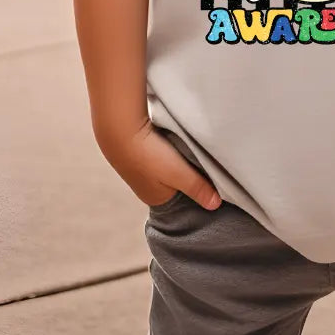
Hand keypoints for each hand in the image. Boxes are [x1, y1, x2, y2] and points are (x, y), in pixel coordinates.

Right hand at [102, 121, 221, 209]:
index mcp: (157, 199)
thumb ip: (199, 189)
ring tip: (192, 152)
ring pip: (171, 168)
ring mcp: (143, 170)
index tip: (213, 181)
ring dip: (181, 161)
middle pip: (178, 185)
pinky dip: (172, 150)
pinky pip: (163, 155)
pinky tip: (177, 143)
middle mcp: (149, 187)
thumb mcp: (180, 175)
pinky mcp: (142, 152)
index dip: (198, 192)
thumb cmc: (149, 155)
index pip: (184, 201)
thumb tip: (215, 205)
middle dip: (191, 176)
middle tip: (206, 164)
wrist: (119, 128)